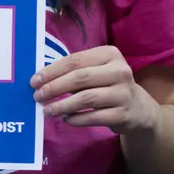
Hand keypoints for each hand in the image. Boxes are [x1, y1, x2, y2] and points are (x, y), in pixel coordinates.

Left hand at [31, 46, 155, 133]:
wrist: (138, 109)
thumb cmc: (108, 85)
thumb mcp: (96, 72)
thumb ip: (74, 71)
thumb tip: (41, 80)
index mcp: (110, 54)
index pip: (75, 60)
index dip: (52, 70)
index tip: (34, 81)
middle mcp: (119, 71)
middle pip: (80, 78)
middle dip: (54, 87)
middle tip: (38, 96)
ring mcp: (123, 93)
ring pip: (86, 98)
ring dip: (62, 105)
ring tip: (48, 111)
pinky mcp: (123, 114)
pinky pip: (93, 117)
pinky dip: (76, 119)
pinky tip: (66, 119)